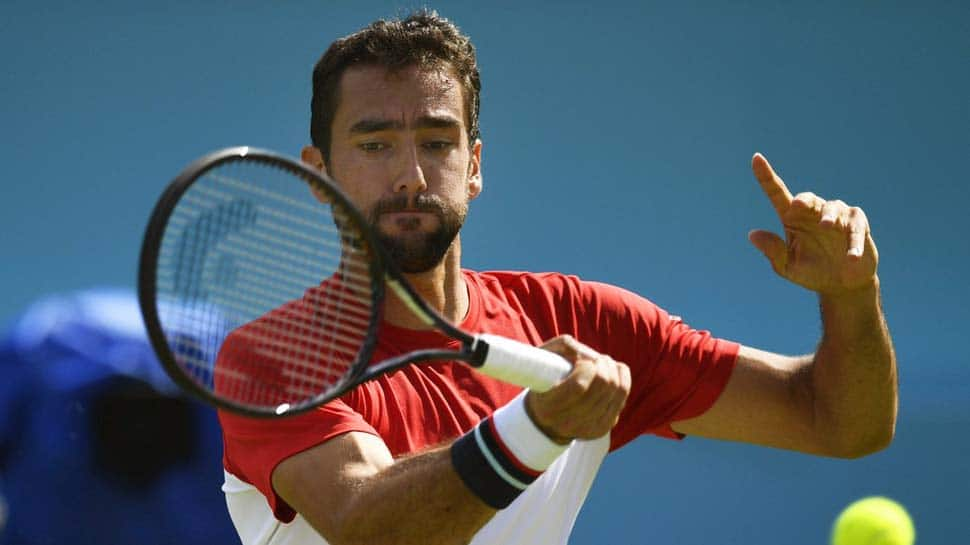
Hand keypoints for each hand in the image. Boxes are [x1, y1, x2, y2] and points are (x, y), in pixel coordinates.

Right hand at [525, 335, 630, 443]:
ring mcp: (588, 428)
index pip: (579, 386)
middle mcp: (568, 423)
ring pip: (617, 390)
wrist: (544, 420)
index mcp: (548, 407)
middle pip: (603, 385)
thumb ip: (566, 348)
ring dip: (612, 369)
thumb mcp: (542, 359)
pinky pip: (623, 397)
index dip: (586, 367)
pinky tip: (611, 374)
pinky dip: (621, 379)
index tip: (581, 362)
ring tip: (603, 364)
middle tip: (595, 359)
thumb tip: (593, 357)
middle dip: (603, 365)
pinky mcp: (602, 428)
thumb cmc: (543, 381)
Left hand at [748, 153, 878, 294]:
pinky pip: (855, 227)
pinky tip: (851, 257)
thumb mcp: (788, 267)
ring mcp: (837, 216)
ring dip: (829, 216)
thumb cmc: (812, 272)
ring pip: (833, 207)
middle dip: (804, 199)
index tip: (756, 158)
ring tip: (826, 226)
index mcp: (792, 219)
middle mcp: (813, 213)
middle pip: (807, 198)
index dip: (766, 176)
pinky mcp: (857, 224)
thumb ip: (773, 252)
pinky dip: (853, 241)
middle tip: (797, 205)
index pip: (777, 193)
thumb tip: (752, 234)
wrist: (841, 285)